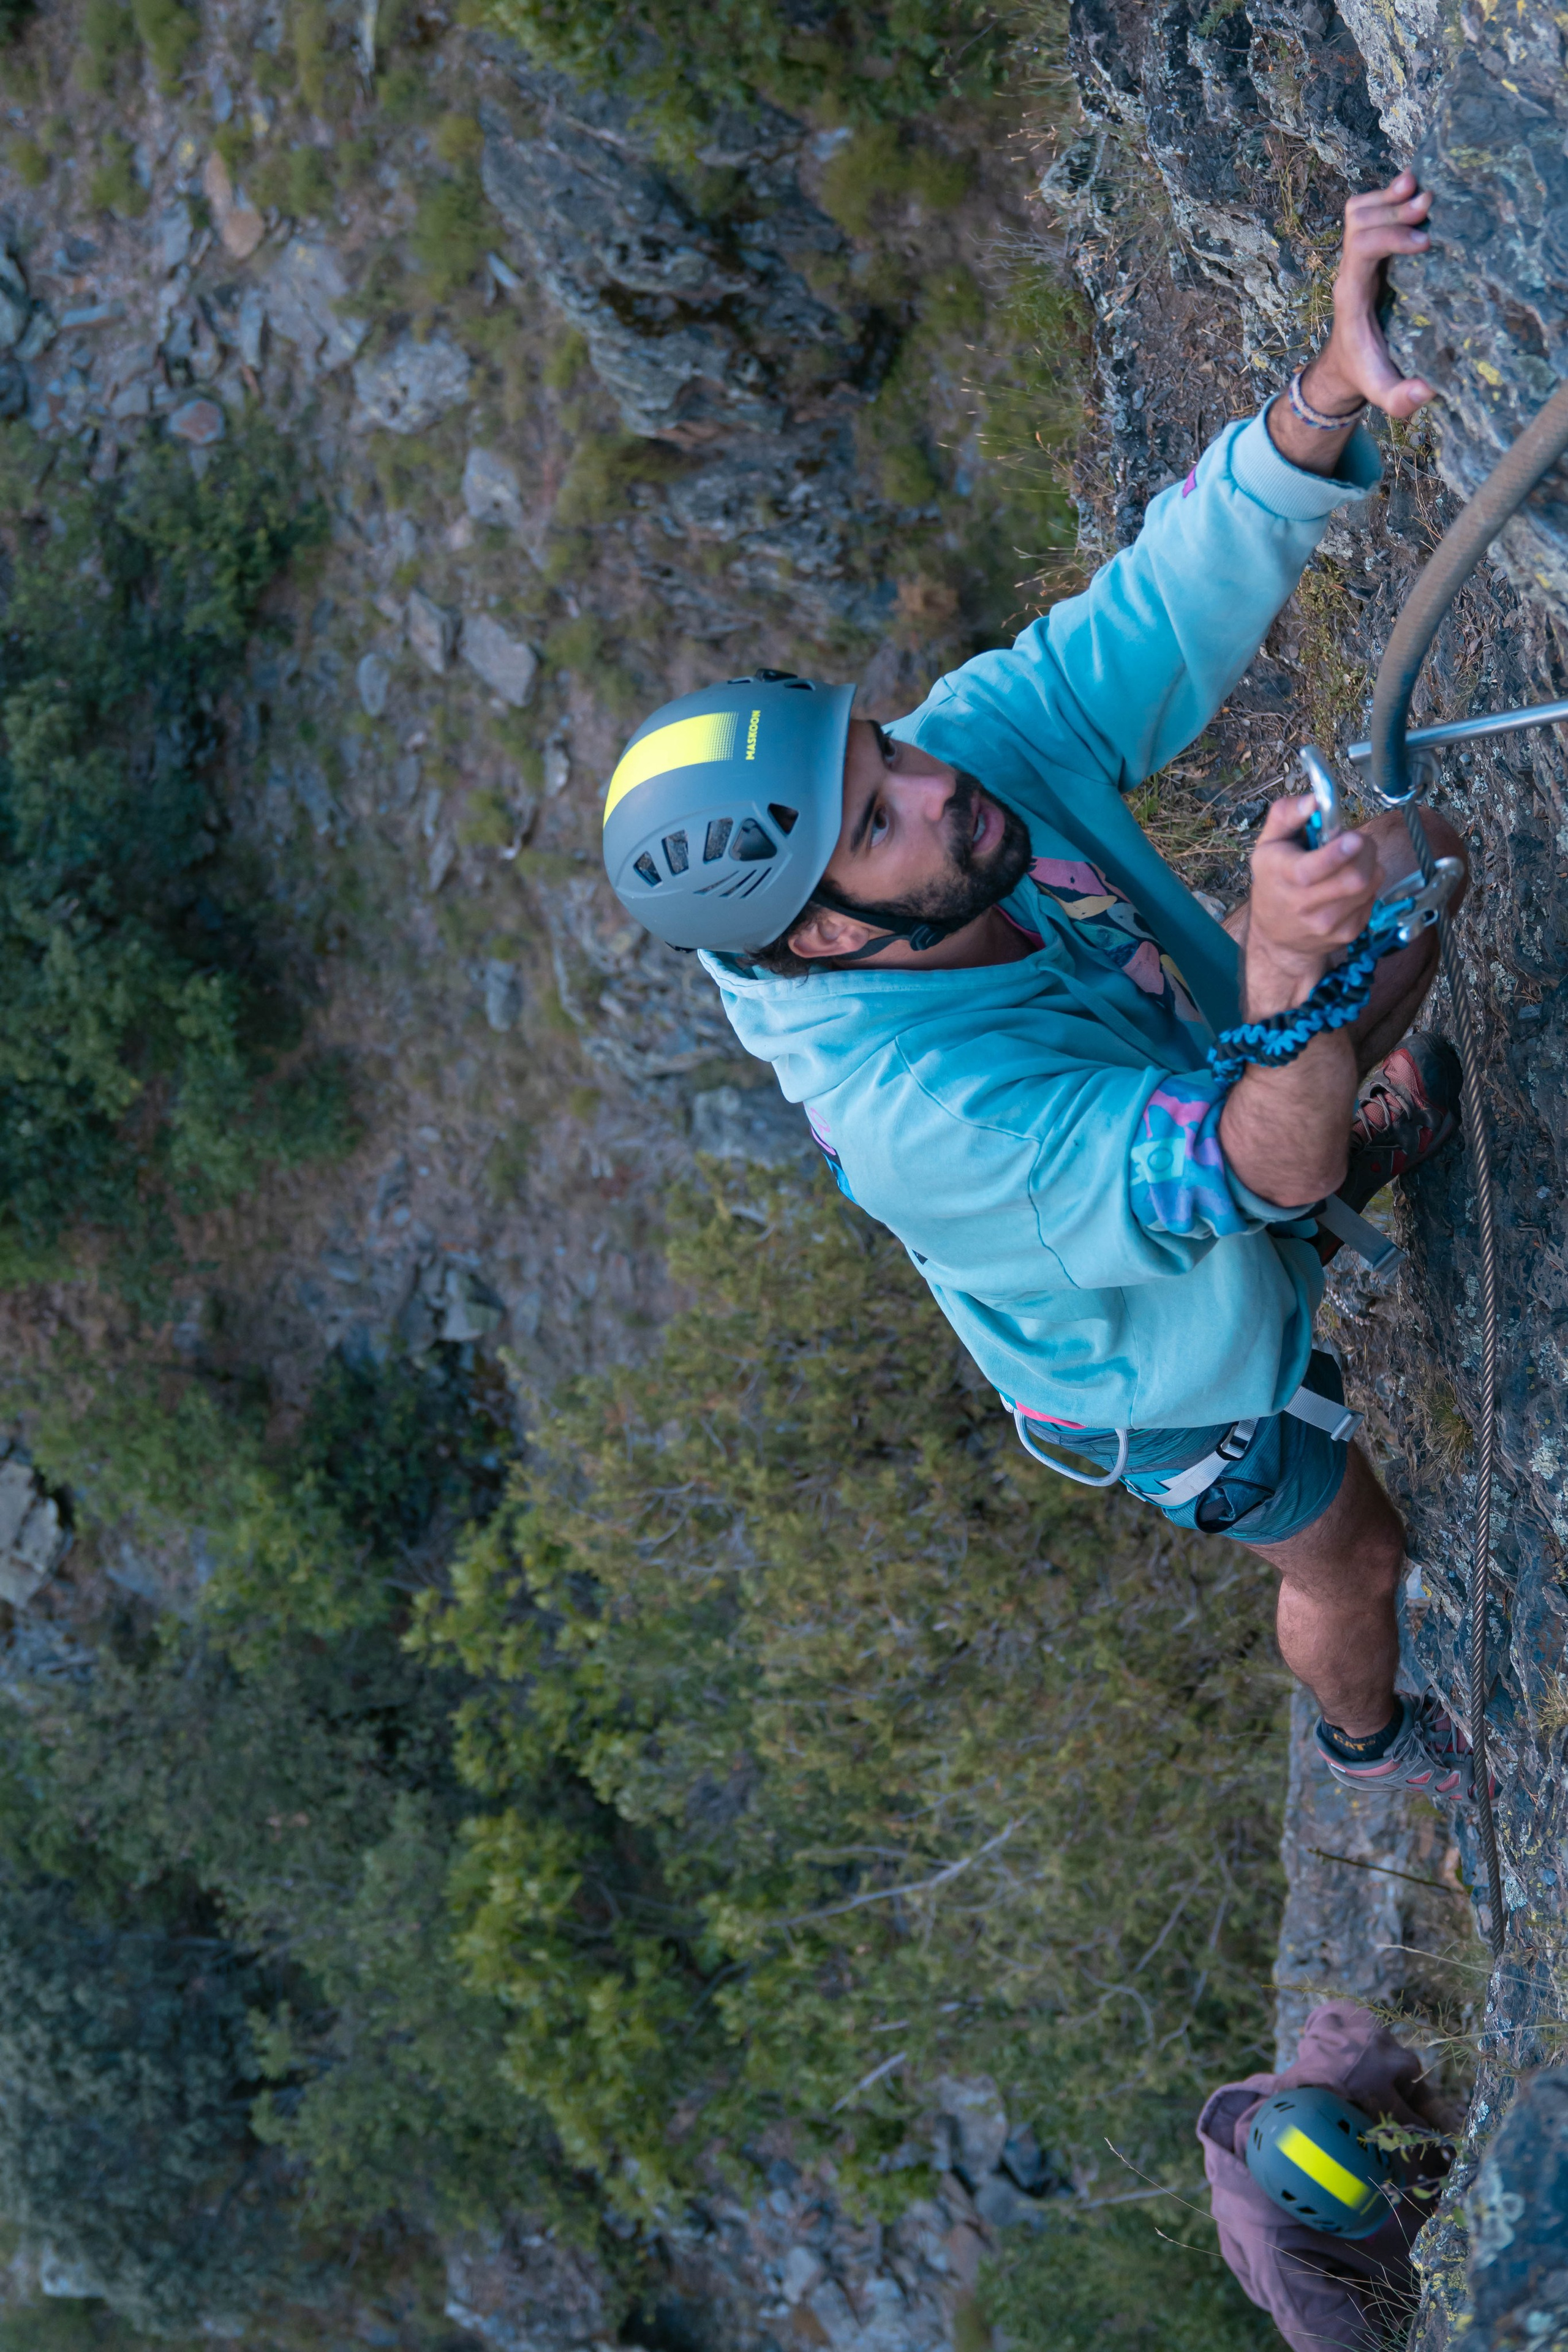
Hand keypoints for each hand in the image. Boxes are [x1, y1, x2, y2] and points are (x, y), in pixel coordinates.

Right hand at [1243, 794, 1380, 1010]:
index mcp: (1283, 875)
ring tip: (1352, 863)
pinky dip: (1367, 887)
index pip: (1311, 870)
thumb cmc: (1273, 882)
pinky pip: (1372, 900)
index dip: (1336, 854)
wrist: (1277, 939)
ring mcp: (1328, 923)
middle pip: (1354, 878)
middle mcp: (1304, 904)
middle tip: (1357, 842)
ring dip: (1369, 867)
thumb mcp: (1268, 844)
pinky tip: (1349, 886)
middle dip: (1365, 851)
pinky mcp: (1347, 933)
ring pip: (1369, 886)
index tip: (1354, 838)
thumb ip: (1287, 815)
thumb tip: (1314, 800)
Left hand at [1307, 169, 1433, 421]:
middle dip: (1392, 209)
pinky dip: (1386, 196)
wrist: (1344, 365)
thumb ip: (1400, 399)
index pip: (1361, 249)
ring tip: (1420, 187)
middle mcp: (1350, 271)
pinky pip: (1368, 212)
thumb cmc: (1366, 374)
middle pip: (1358, 222)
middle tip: (1429, 204)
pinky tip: (1412, 188)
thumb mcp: (1382, 392)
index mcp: (1351, 296)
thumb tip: (1426, 391)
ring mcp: (1355, 259)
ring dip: (1388, 196)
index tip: (1425, 244)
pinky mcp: (1368, 253)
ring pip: (1358, 211)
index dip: (1391, 238)